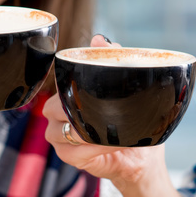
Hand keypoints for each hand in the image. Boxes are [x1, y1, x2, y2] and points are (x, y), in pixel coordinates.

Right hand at [43, 35, 168, 186]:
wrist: (142, 157)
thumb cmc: (133, 122)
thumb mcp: (128, 89)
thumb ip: (114, 60)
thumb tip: (99, 39)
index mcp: (71, 94)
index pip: (60, 83)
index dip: (70, 82)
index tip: (93, 85)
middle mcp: (60, 115)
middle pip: (53, 107)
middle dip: (76, 109)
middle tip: (104, 110)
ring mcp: (61, 137)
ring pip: (57, 130)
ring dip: (85, 131)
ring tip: (110, 130)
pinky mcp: (68, 156)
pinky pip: (70, 151)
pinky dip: (91, 147)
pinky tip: (109, 145)